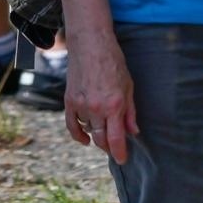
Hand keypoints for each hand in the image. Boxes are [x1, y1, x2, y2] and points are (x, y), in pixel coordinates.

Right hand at [63, 30, 137, 163]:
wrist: (90, 43)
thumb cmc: (113, 61)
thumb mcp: (128, 86)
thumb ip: (130, 112)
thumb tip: (133, 132)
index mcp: (115, 105)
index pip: (116, 139)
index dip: (120, 153)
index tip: (122, 159)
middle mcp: (97, 107)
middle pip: (101, 140)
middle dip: (109, 148)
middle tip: (115, 149)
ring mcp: (81, 105)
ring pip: (89, 130)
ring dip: (97, 134)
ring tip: (104, 129)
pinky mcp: (69, 100)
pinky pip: (71, 124)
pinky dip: (78, 134)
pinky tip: (85, 138)